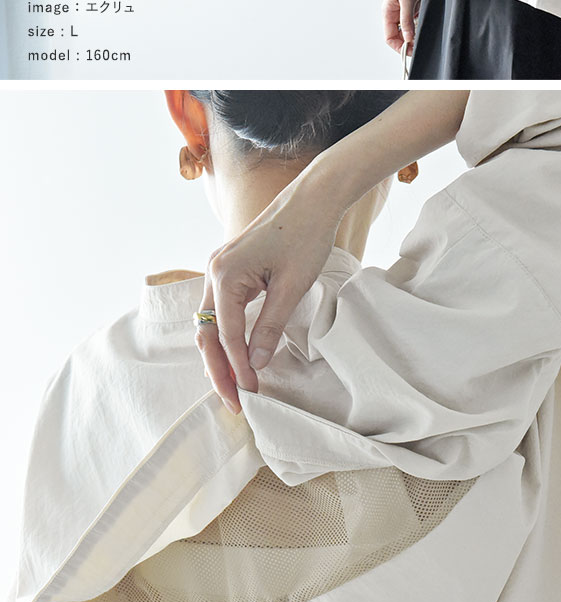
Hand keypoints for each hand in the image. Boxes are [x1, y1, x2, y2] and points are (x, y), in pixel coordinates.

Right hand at [195, 171, 342, 408]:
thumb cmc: (306, 236)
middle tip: (234, 402)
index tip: (251, 393)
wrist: (312, 199)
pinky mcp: (230, 269)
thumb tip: (256, 363)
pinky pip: (220, 310)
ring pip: (211, 323)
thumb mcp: (292, 287)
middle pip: (208, 332)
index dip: (238, 367)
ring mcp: (218, 269)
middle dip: (219, 369)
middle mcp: (213, 271)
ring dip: (220, 355)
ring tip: (233, 386)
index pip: (227, 334)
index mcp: (225, 274)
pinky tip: (237, 356)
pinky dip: (226, 336)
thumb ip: (271, 327)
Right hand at [383, 0, 420, 56]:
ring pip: (407, 32)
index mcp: (388, 13)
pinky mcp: (413, 11)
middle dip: (408, 43)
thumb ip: (406, 20)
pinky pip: (415, 25)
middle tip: (418, 47)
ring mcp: (404, 14)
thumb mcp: (406, 0)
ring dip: (414, 36)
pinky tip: (423, 29)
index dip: (398, 46)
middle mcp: (395, 15)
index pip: (390, 37)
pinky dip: (419, 29)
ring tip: (421, 38)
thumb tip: (408, 38)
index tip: (409, 51)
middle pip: (399, 37)